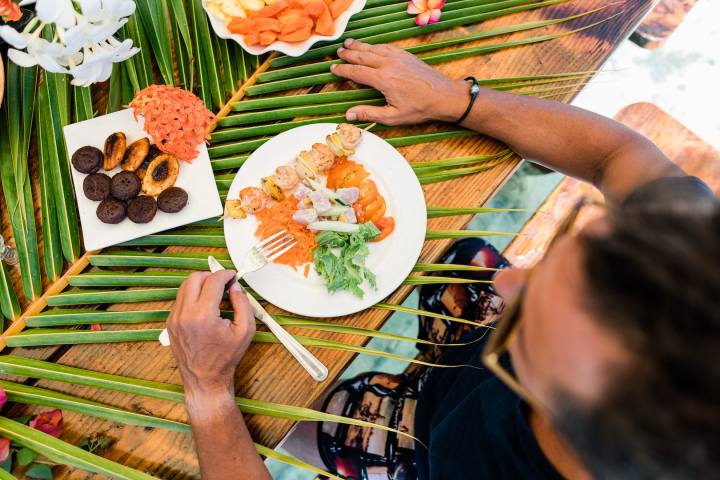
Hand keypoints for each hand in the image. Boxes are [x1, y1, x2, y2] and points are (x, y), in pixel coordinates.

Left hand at [167, 271, 254, 396]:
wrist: (205, 379)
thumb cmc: (226, 358)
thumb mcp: (245, 330)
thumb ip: (243, 304)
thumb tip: (235, 287)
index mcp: (203, 315)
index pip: (213, 281)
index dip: (226, 274)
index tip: (233, 275)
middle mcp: (185, 314)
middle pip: (195, 278)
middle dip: (211, 275)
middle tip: (224, 282)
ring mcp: (174, 318)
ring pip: (185, 286)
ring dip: (201, 284)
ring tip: (214, 292)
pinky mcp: (170, 323)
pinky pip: (181, 299)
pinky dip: (193, 296)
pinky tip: (205, 305)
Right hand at [332, 39, 470, 124]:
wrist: (443, 96)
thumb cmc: (419, 108)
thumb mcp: (393, 116)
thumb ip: (369, 114)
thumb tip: (348, 115)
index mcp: (383, 79)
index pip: (356, 72)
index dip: (343, 70)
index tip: (333, 68)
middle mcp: (388, 64)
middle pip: (363, 56)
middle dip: (349, 54)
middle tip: (338, 52)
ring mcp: (398, 58)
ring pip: (374, 48)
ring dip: (360, 46)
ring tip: (349, 44)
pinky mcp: (406, 56)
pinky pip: (387, 47)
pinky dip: (376, 46)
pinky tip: (372, 46)